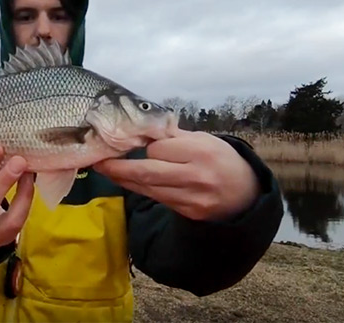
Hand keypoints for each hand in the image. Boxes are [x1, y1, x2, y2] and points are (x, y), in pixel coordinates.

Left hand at [93, 129, 259, 221]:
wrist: (245, 194)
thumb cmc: (221, 159)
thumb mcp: (204, 139)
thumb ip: (174, 136)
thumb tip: (142, 129)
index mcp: (201, 151)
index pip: (159, 148)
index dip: (144, 144)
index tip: (132, 140)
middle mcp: (196, 176)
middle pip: (148, 172)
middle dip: (118, 168)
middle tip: (98, 161)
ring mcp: (191, 198)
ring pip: (148, 188)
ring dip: (123, 180)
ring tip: (104, 170)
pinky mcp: (187, 212)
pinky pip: (157, 199)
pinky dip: (139, 189)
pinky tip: (126, 181)